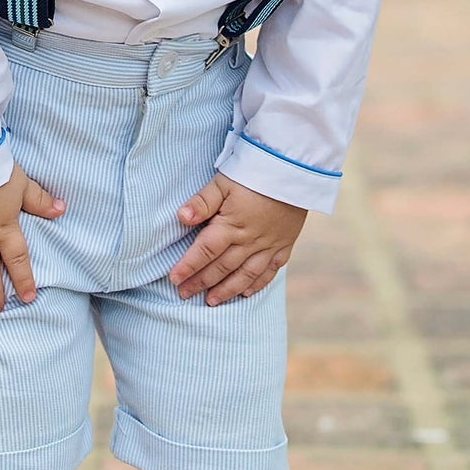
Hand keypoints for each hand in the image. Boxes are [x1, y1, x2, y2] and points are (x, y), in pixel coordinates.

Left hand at [168, 173, 305, 305]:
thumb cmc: (255, 171)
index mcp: (231, 225)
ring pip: (245, 274)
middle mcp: (249, 240)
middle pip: (221, 267)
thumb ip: (202, 201)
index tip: (174, 279)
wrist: (295, 168)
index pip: (204, 251)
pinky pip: (270, 270)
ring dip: (227, 289)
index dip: (188, 267)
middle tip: (184, 294)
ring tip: (211, 301)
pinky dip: (257, 284)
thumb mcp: (223, 180)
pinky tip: (246, 292)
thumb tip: (181, 218)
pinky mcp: (284, 244)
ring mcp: (269, 245)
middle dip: (201, 282)